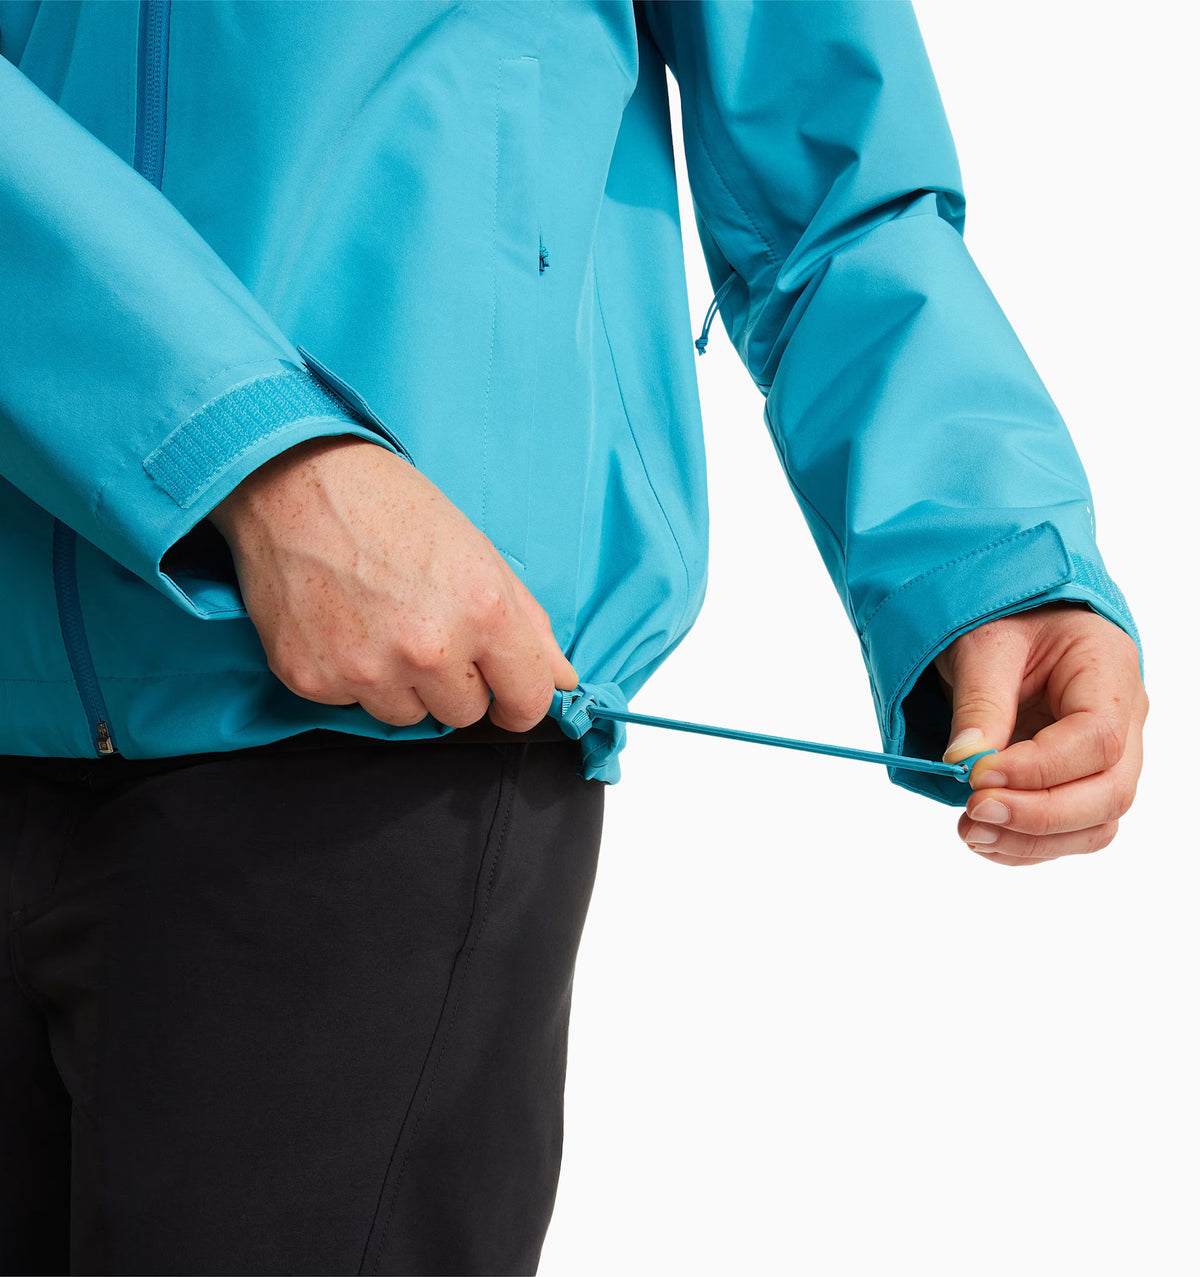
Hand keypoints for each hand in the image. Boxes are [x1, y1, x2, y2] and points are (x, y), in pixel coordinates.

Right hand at [208, 436, 576, 730]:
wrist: (294, 481)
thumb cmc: (391, 506)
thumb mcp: (478, 552)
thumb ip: (527, 623)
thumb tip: (562, 679)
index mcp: (482, 611)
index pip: (527, 700)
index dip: (521, 698)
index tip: (508, 693)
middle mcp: (429, 648)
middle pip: (464, 714)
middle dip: (455, 682)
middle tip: (426, 628)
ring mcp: (367, 669)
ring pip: (407, 716)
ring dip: (401, 684)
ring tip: (380, 623)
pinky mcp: (313, 679)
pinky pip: (351, 704)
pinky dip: (349, 675)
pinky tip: (341, 625)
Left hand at [933, 601, 1147, 866]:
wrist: (1014, 620)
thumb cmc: (1007, 620)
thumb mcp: (984, 645)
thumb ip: (979, 701)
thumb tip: (963, 762)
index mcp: (1109, 671)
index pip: (1096, 739)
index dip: (1039, 769)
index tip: (977, 776)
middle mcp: (1124, 719)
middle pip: (1109, 792)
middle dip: (1039, 816)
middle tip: (974, 812)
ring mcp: (1111, 757)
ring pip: (1095, 823)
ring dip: (1032, 841)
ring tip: (970, 833)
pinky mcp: (1082, 782)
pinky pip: (1072, 830)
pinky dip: (1028, 845)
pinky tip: (984, 838)